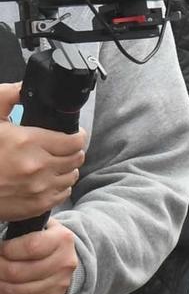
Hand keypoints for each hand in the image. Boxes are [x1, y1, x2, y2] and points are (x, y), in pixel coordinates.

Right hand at [0, 86, 85, 221]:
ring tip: (53, 163)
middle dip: (72, 151)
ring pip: (72, 176)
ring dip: (66, 169)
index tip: (72, 134)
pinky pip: (63, 194)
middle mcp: (37, 166)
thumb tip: (24, 87)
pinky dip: (59, 186)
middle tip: (61, 148)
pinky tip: (45, 179)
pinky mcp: (36, 205)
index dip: (76, 135)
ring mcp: (39, 188)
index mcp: (28, 142)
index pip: (75, 140)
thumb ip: (7, 97)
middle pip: (76, 158)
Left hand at [0, 223, 77, 293]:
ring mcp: (61, 284)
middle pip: (19, 272)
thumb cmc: (43, 242)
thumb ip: (23, 228)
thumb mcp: (40, 227)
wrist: (64, 261)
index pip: (30, 247)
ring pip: (18, 291)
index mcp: (62, 239)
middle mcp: (65, 263)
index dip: (6, 250)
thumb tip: (3, 222)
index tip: (0, 249)